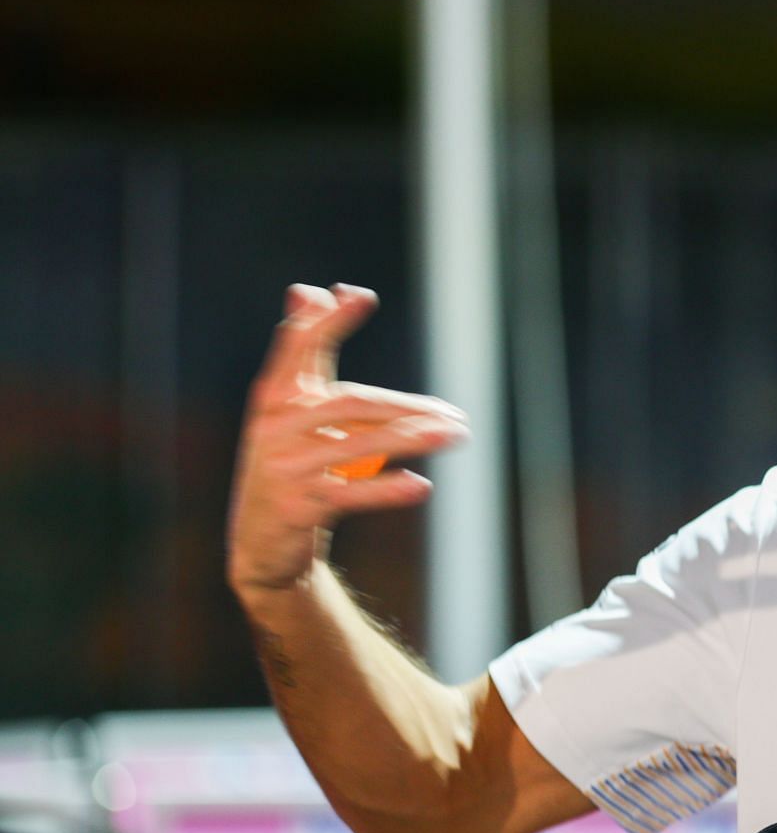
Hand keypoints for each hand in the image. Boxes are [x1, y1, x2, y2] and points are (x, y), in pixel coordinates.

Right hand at [226, 283, 468, 592]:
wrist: (263, 542)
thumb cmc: (288, 461)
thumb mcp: (289, 408)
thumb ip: (304, 351)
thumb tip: (312, 289)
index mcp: (274, 397)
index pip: (299, 348)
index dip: (327, 322)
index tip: (359, 295)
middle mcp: (274, 428)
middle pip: (350, 403)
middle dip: (406, 406)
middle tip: (456, 414)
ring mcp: (284, 469)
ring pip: (358, 447)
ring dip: (412, 438)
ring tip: (456, 434)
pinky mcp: (298, 507)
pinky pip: (350, 494)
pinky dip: (387, 490)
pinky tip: (421, 485)